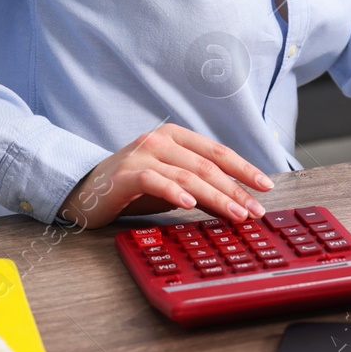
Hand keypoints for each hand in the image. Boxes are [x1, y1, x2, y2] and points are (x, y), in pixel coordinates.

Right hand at [57, 122, 275, 228]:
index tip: (265, 187)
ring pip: (187, 174)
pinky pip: (154, 180)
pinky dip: (174, 192)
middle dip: (235, 189)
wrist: (84, 191)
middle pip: (207, 165)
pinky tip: (190, 205)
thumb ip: (200, 189)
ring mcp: (141, 153)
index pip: (217, 152)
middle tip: (255, 211)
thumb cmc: (133, 188)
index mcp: (176, 137)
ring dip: (215, 196)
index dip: (244, 169)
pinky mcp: (124, 173)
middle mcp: (160, 140)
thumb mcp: (171, 186)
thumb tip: (238, 205)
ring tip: (235, 214)